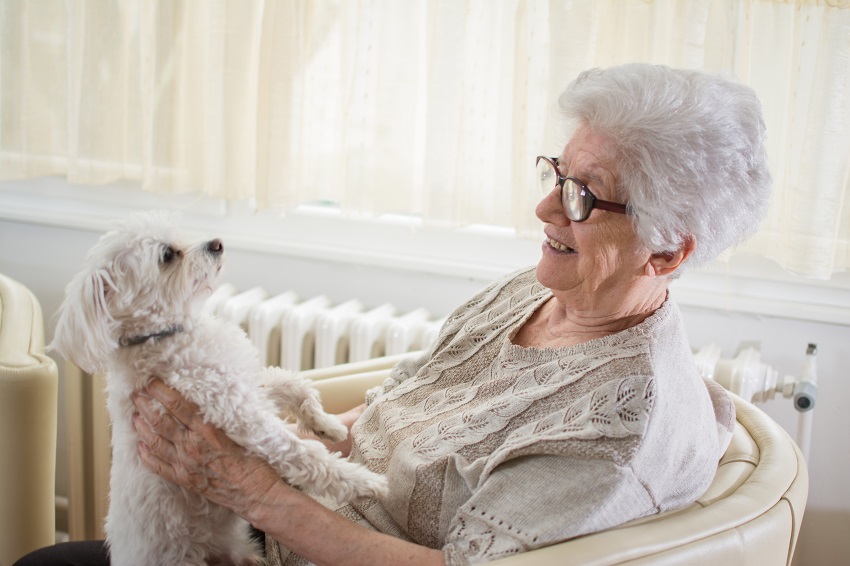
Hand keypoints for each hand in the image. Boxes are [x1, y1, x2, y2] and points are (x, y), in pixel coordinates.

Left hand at [131, 379, 281, 517]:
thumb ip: (235, 412)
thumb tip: (243, 389)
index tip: (151, 381)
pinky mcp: (185, 480)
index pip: (179, 406)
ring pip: (155, 442)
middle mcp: (192, 447)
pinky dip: (146, 455)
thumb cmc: (257, 461)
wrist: (257, 495)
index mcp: (208, 431)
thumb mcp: (248, 430)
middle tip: (136, 394)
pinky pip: (157, 467)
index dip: (162, 392)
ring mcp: (186, 465)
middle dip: (146, 406)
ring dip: (141, 427)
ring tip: (134, 416)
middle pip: (161, 422)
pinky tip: (140, 446)